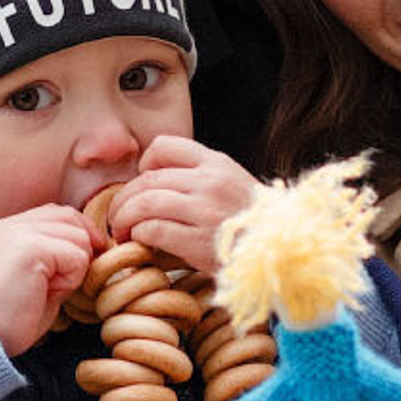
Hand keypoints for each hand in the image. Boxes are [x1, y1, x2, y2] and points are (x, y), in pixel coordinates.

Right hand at [0, 205, 96, 354]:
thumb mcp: (36, 277)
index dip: (77, 233)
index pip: (56, 213)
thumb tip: (93, 246)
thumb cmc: (10, 318)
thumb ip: (56, 255)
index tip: (83, 262)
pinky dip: (71, 279)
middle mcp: (11, 225)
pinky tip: (48, 292)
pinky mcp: (31, 247)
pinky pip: (77, 256)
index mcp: (8, 230)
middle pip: (70, 217)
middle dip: (82, 248)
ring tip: (49, 289)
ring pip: (79, 236)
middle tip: (68, 281)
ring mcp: (19, 232)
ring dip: (75, 268)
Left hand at [106, 136, 260, 275]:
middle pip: (147, 179)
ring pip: (144, 202)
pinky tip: (139, 242)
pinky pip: (152, 229)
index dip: (145, 163)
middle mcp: (209, 181)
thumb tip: (153, 190)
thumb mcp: (233, 187)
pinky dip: (138, 235)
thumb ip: (200, 182)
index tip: (142, 182)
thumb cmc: (255, 226)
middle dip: (124, 199)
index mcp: (217, 164)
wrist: (282, 254)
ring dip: (124, 218)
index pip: (165, 146)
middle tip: (118, 216)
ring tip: (122, 231)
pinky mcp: (198, 239)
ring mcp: (204, 209)